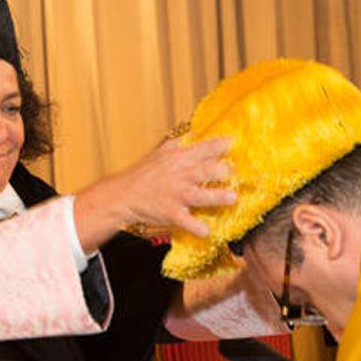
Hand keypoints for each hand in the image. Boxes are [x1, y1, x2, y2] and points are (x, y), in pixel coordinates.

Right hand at [75, 137, 237, 252]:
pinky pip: (185, 221)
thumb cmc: (145, 173)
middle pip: (205, 170)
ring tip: (233, 198)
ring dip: (217, 197)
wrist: (123, 195)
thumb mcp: (162, 152)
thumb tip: (198, 129)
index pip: (205, 147)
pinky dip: (195, 227)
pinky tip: (206, 231)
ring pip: (199, 195)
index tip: (238, 142)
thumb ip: (182, 142)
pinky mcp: (171, 212)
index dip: (222, 144)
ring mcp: (176, 194)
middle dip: (223, 170)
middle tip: (238, 172)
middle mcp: (181, 175)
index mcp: (180, 157)